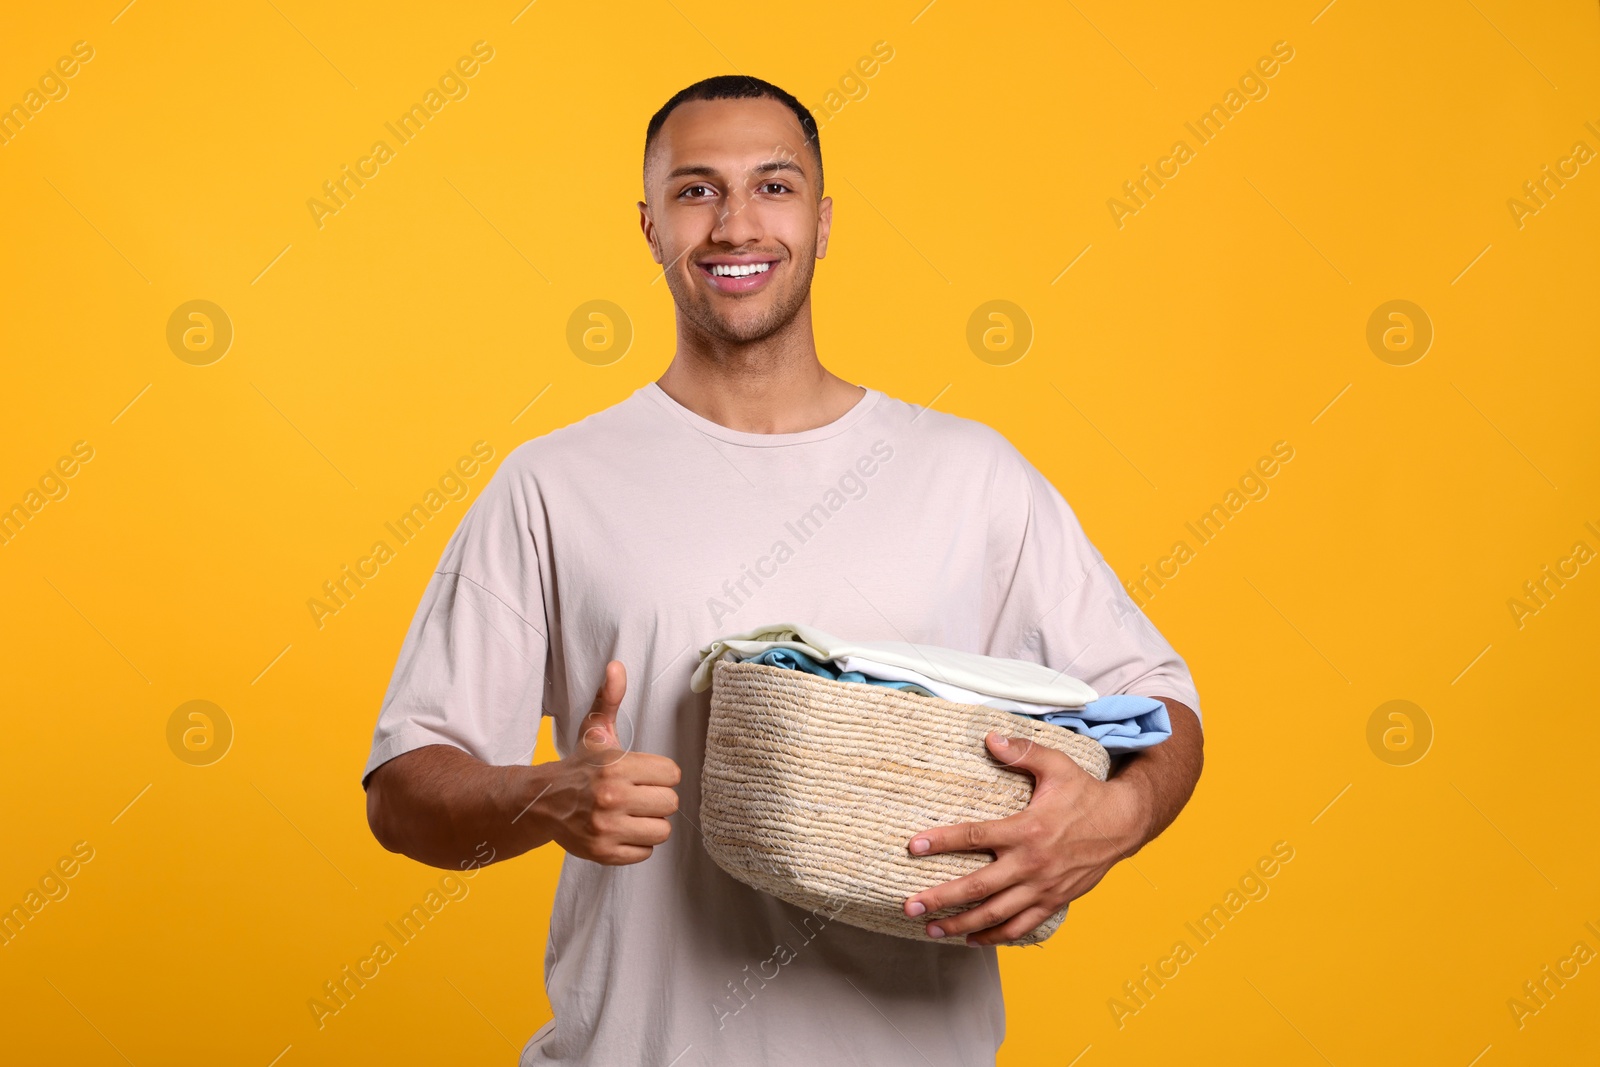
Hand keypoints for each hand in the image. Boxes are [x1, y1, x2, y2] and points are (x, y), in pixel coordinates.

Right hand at [533, 660, 681, 864]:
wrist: (542, 801)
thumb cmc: (580, 766)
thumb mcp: (595, 730)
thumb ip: (610, 698)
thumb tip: (616, 666)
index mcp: (616, 766)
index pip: (672, 774)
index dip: (661, 773)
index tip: (644, 773)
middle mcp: (611, 798)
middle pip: (670, 803)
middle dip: (656, 798)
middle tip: (638, 794)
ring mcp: (607, 828)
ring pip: (662, 830)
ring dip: (650, 823)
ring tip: (632, 813)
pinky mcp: (604, 852)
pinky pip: (646, 852)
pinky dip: (637, 844)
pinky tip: (622, 830)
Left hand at [902, 731, 1149, 945]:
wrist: (1124, 823)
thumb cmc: (1086, 793)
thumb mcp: (1057, 765)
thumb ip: (1023, 752)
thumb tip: (990, 737)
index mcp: (1026, 829)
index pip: (975, 836)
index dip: (942, 841)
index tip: (914, 846)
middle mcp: (1031, 863)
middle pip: (978, 886)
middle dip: (941, 898)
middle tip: (910, 905)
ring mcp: (1043, 887)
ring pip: (996, 914)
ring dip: (962, 924)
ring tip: (932, 929)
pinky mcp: (1054, 901)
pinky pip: (1021, 926)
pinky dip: (996, 936)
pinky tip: (972, 939)